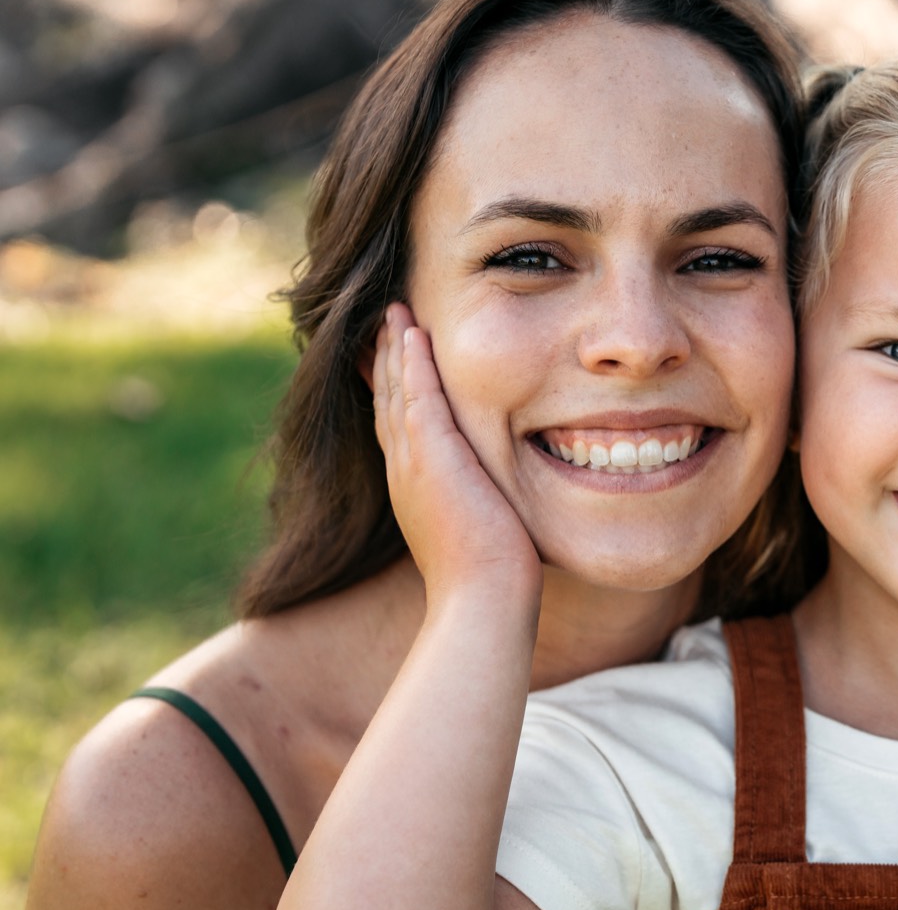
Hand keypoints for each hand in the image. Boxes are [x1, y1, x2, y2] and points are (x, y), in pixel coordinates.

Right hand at [372, 302, 542, 624]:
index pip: (397, 424)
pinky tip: (412, 331)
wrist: (484, 597)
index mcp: (414, 487)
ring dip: (393, 347)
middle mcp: (404, 470)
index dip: (392, 387)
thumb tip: (502, 499)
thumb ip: (483, 503)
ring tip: (393, 311)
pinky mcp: (431, 456)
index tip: (391, 356)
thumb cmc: (492, 577)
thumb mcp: (482, 528)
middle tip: (382, 320)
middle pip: (386, 399)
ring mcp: (413, 462)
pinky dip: (410, 361)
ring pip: (395, 390)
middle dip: (384, 358)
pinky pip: (416, 395)